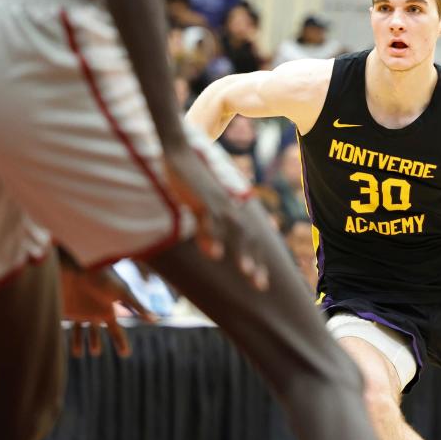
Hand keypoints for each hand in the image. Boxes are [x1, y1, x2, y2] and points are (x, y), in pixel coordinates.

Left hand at [60, 264, 157, 357]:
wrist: (77, 262)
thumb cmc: (102, 275)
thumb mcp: (122, 291)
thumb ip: (137, 306)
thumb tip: (156, 320)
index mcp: (108, 311)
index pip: (116, 331)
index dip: (120, 342)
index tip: (125, 355)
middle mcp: (94, 312)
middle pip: (96, 331)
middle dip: (96, 342)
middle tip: (96, 353)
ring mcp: (78, 311)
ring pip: (79, 330)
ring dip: (78, 341)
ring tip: (78, 354)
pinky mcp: (65, 309)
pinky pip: (64, 325)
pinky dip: (62, 334)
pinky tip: (58, 341)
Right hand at [164, 146, 268, 289]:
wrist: (179, 154)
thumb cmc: (191, 184)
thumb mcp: (202, 211)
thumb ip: (209, 233)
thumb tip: (214, 256)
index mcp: (232, 211)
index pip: (251, 238)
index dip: (257, 260)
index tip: (261, 284)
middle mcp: (230, 207)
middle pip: (249, 237)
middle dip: (255, 261)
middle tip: (260, 285)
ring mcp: (218, 202)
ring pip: (235, 229)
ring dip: (241, 251)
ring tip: (246, 272)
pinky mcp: (202, 197)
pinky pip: (210, 220)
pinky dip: (214, 237)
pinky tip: (214, 255)